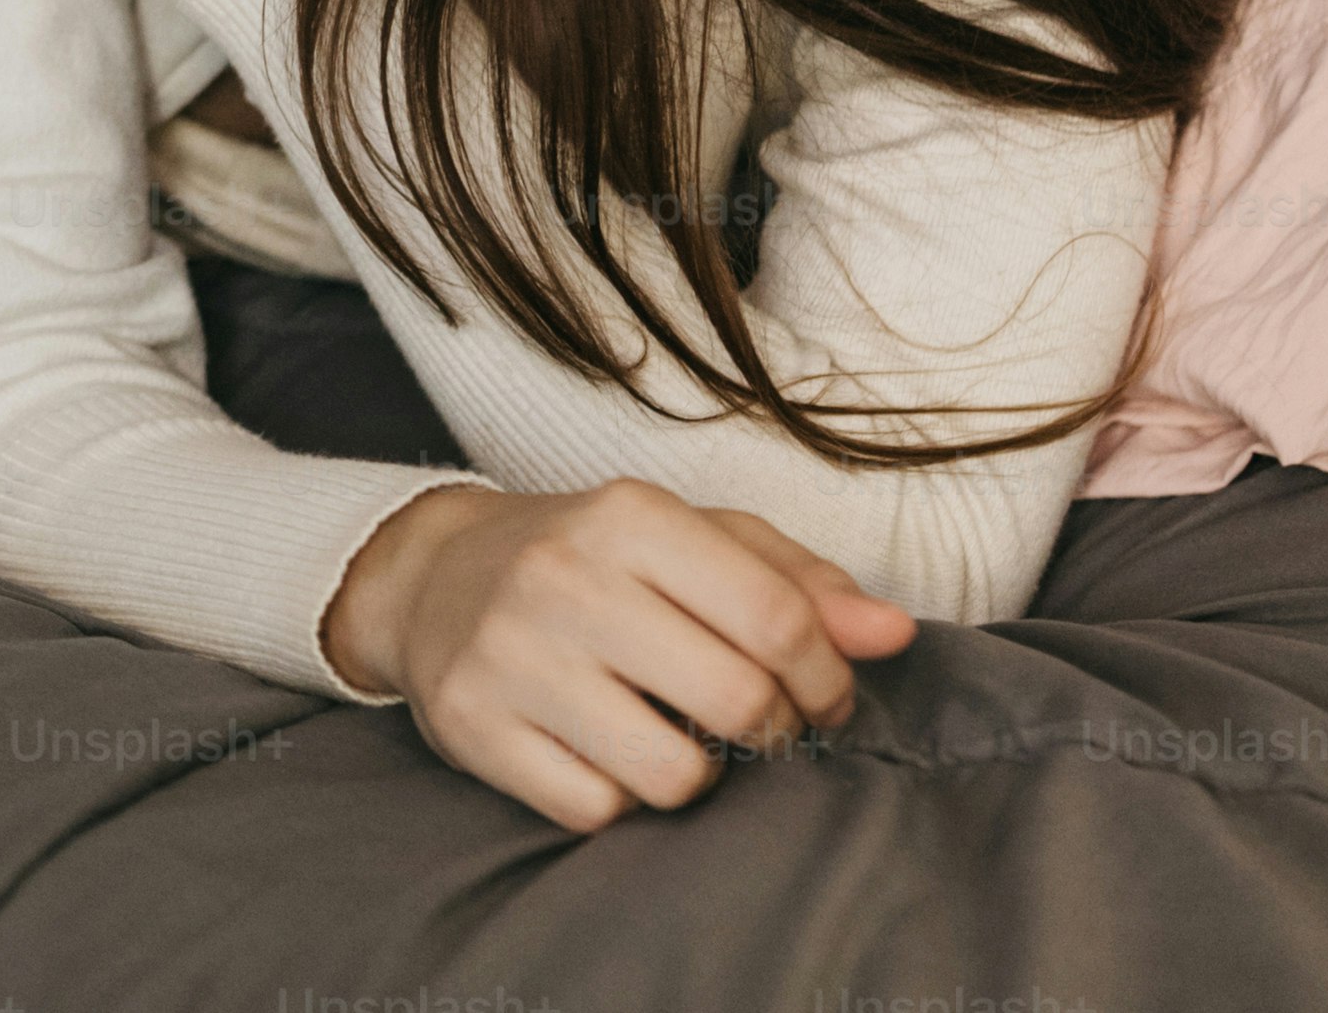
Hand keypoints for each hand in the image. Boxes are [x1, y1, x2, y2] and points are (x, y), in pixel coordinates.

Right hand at [320, 479, 918, 831]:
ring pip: (670, 774)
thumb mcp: (694, 539)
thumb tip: (894, 635)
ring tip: (674, 736)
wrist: (433, 577)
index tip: (825, 698)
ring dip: (695, 774)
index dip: (828, 679)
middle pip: (736, 700)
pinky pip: (596, 811)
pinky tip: (602, 751)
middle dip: (771, 730)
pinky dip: (617, 797)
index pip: (778, 619)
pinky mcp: (473, 726)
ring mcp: (510, 655)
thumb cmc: (594, 560)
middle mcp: (563, 578)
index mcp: (630, 515)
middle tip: (756, 723)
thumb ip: (801, 582)